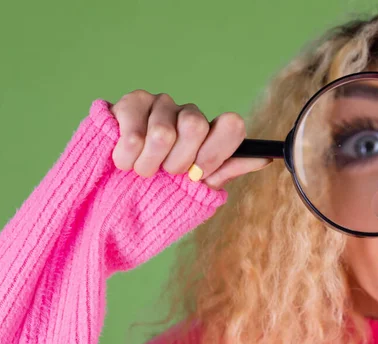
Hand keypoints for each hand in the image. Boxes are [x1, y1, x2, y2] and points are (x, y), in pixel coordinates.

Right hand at [110, 90, 270, 188]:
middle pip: (196, 125)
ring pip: (163, 132)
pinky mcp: (129, 105)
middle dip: (177, 163)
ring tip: (140, 172)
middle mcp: (187, 114)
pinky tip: (123, 161)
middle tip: (164, 174)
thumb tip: (265, 158)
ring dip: (148, 165)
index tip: (197, 175)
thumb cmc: (157, 197)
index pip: (231, 126)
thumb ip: (224, 170)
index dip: (215, 152)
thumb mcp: (194, 192)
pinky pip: (133, 132)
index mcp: (209, 135)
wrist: (112, 204)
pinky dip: (127, 157)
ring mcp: (159, 105)